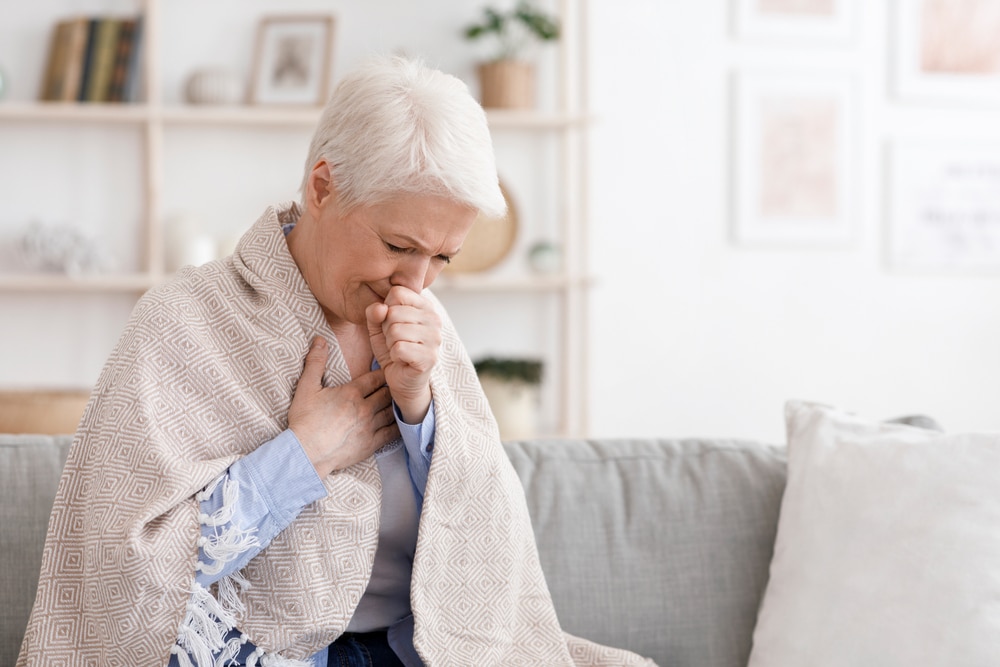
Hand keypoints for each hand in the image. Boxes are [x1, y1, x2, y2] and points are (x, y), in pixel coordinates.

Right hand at [288, 337, 399, 476]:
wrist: (305, 453)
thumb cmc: (304, 420)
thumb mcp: (306, 388)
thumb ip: (315, 362)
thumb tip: (319, 339)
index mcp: (351, 393)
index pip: (376, 378)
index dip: (384, 372)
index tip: (390, 368)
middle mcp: (364, 408)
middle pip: (387, 393)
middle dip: (393, 386)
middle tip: (400, 382)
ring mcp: (370, 427)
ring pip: (392, 411)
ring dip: (397, 404)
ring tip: (402, 399)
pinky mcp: (371, 444)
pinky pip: (392, 433)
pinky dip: (399, 426)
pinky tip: (402, 422)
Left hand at [365, 285, 440, 423]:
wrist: (403, 379)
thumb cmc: (393, 349)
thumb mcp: (378, 327)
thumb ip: (374, 313)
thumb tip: (380, 308)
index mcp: (424, 306)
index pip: (398, 293)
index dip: (386, 309)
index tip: (392, 323)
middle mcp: (434, 319)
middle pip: (394, 312)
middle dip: (386, 329)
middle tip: (394, 341)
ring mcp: (435, 338)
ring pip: (396, 330)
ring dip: (390, 343)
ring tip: (398, 349)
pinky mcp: (430, 357)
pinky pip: (399, 348)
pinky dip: (394, 356)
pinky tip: (401, 359)